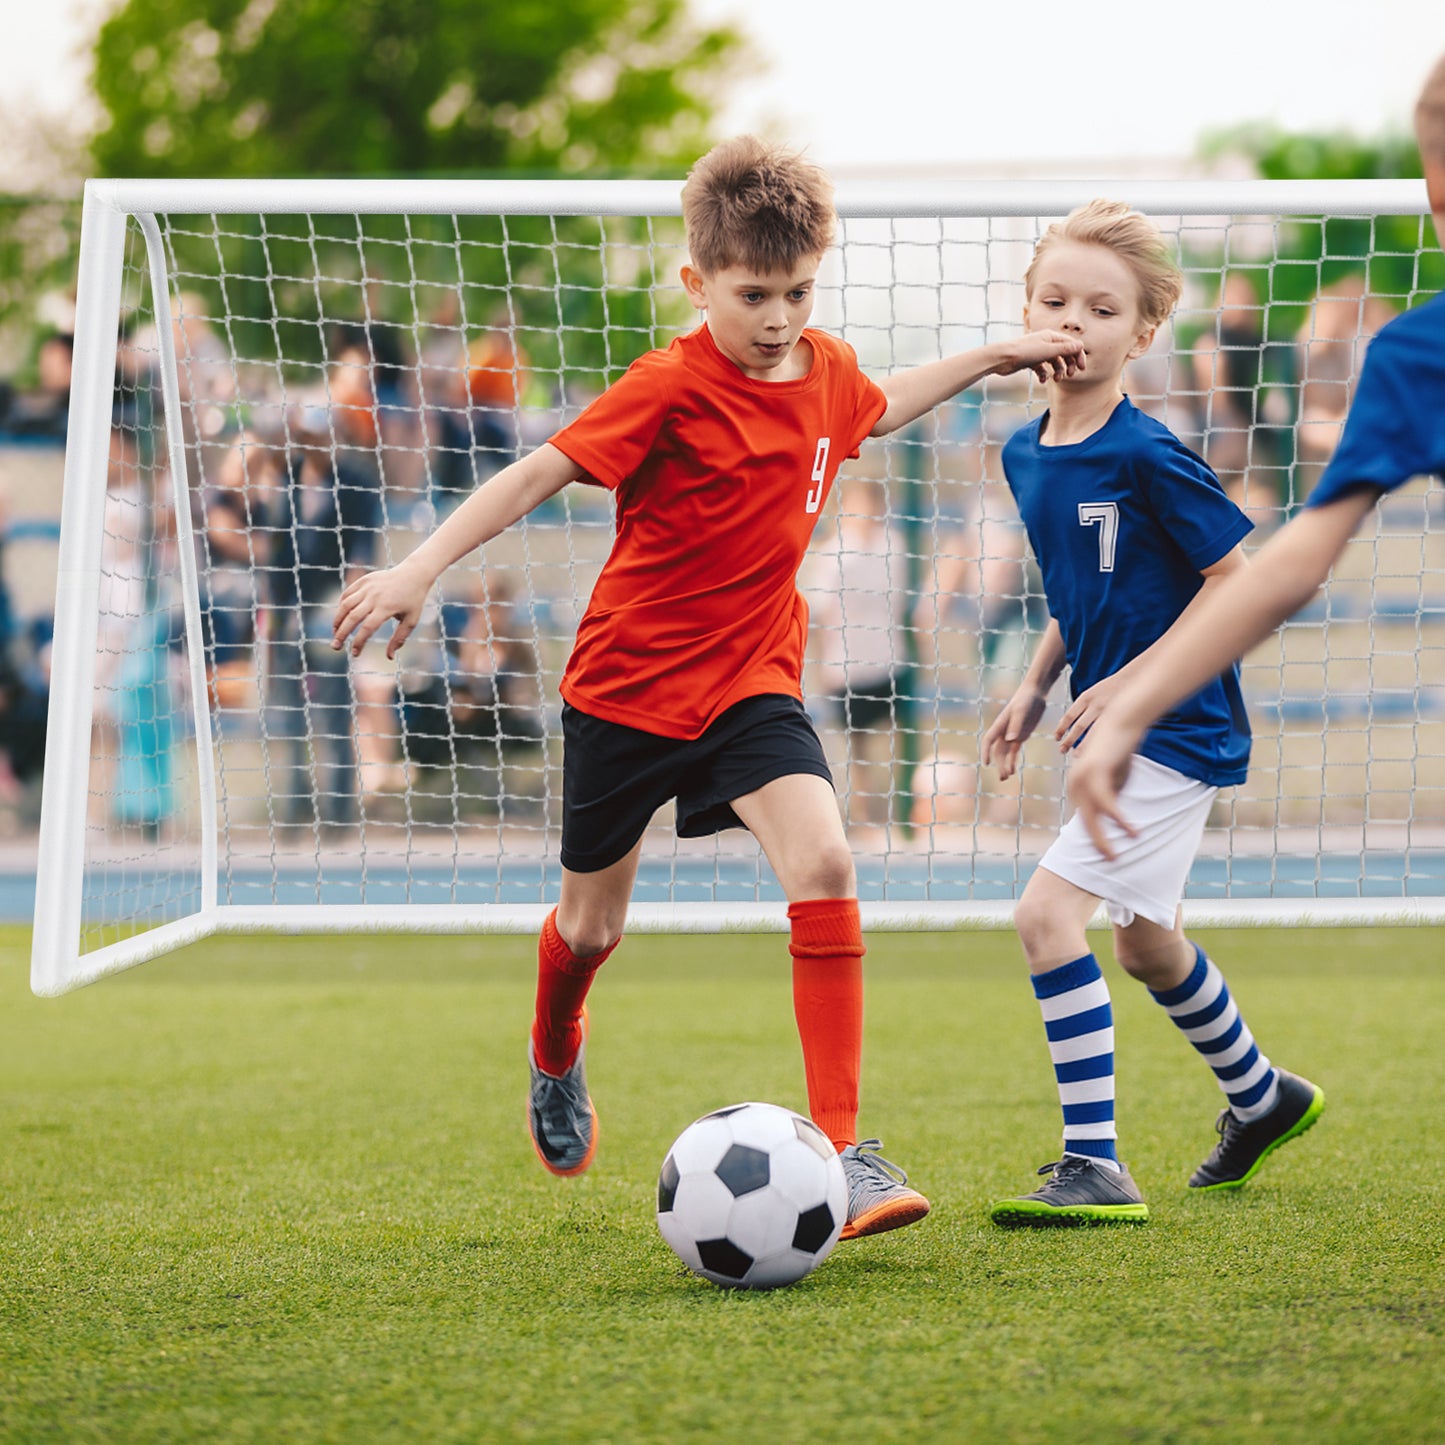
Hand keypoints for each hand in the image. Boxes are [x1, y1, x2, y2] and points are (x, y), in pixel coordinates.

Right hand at [331, 559, 430, 658]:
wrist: (414, 574)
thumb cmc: (413, 600)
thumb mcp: (411, 621)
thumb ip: (399, 639)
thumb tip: (389, 657)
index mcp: (386, 608)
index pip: (367, 628)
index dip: (359, 642)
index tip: (354, 654)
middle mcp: (374, 597)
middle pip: (352, 617)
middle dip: (341, 634)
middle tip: (335, 647)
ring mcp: (367, 587)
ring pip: (345, 604)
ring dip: (337, 620)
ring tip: (335, 633)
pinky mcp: (364, 580)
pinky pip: (347, 594)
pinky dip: (341, 606)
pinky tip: (341, 617)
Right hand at [981, 686, 1047, 780]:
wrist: (1035, 694)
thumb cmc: (1026, 700)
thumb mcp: (1022, 711)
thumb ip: (1016, 725)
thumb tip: (1011, 741)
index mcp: (1000, 725)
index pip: (988, 741)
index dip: (986, 752)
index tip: (986, 764)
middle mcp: (1003, 732)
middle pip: (997, 752)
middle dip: (999, 764)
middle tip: (1003, 777)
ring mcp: (1011, 734)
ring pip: (1005, 754)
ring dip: (1004, 765)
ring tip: (1006, 778)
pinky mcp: (1020, 736)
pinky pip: (1014, 751)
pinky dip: (1013, 761)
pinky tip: (1013, 771)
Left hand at [993, 330, 1084, 383]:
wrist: (1002, 358)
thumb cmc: (1024, 352)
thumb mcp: (1048, 350)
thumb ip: (1065, 349)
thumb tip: (1080, 345)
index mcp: (1051, 337)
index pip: (1071, 344)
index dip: (1078, 355)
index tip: (1082, 368)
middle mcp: (1045, 343)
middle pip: (1064, 353)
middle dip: (1068, 364)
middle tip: (1070, 375)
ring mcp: (1037, 352)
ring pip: (1053, 362)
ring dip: (1058, 371)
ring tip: (1057, 380)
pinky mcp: (1030, 361)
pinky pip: (1042, 369)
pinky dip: (1044, 375)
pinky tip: (1043, 380)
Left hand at [1053, 673, 1121, 752]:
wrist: (1134, 678)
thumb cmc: (1113, 687)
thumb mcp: (1094, 692)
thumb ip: (1084, 706)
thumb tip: (1069, 722)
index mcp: (1086, 697)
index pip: (1069, 715)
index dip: (1061, 728)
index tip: (1056, 737)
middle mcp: (1096, 705)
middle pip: (1078, 727)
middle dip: (1069, 740)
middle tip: (1062, 750)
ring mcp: (1109, 712)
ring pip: (1092, 733)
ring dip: (1083, 746)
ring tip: (1076, 755)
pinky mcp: (1120, 718)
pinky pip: (1106, 733)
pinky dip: (1098, 743)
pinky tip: (1095, 751)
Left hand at [1065, 722, 1138, 860]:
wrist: (1122, 721)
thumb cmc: (1120, 749)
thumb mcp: (1115, 778)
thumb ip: (1111, 795)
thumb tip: (1113, 816)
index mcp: (1077, 787)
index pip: (1084, 818)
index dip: (1095, 837)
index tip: (1106, 853)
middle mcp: (1075, 785)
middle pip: (1085, 822)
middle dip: (1097, 843)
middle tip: (1110, 861)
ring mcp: (1082, 779)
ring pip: (1092, 818)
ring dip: (1105, 839)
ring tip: (1116, 856)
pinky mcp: (1095, 774)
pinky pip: (1107, 804)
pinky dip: (1119, 820)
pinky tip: (1132, 832)